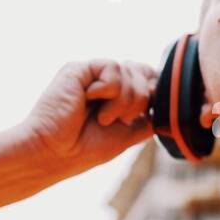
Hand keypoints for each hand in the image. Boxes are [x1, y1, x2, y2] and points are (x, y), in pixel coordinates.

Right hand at [18, 59, 156, 176]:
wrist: (55, 152)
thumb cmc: (85, 149)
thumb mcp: (128, 135)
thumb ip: (148, 116)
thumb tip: (164, 99)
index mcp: (116, 97)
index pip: (148, 79)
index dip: (153, 90)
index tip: (142, 113)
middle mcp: (105, 83)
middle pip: (144, 74)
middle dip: (138, 101)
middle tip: (117, 120)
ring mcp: (93, 75)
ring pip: (131, 71)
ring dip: (122, 101)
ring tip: (101, 117)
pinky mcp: (80, 69)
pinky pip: (112, 67)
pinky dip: (107, 89)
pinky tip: (88, 100)